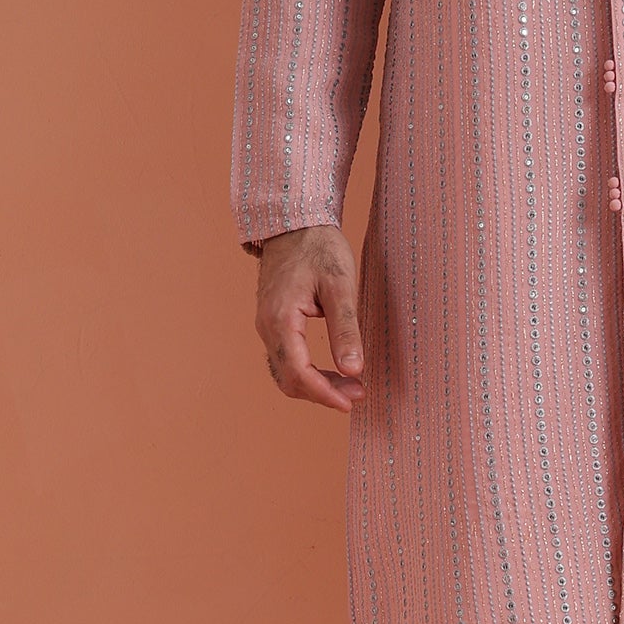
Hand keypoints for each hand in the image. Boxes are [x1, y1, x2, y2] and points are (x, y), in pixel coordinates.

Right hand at [255, 225, 366, 410]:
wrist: (294, 222)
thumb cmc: (319, 247)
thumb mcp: (340, 284)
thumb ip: (346, 329)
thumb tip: (353, 370)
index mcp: (281, 319)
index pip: (298, 372)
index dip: (325, 394)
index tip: (352, 402)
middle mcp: (266, 327)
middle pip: (289, 379)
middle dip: (322, 393)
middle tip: (358, 393)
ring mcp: (266, 325)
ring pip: (285, 372)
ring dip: (315, 385)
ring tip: (350, 385)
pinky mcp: (272, 322)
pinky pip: (284, 359)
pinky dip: (306, 372)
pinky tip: (331, 371)